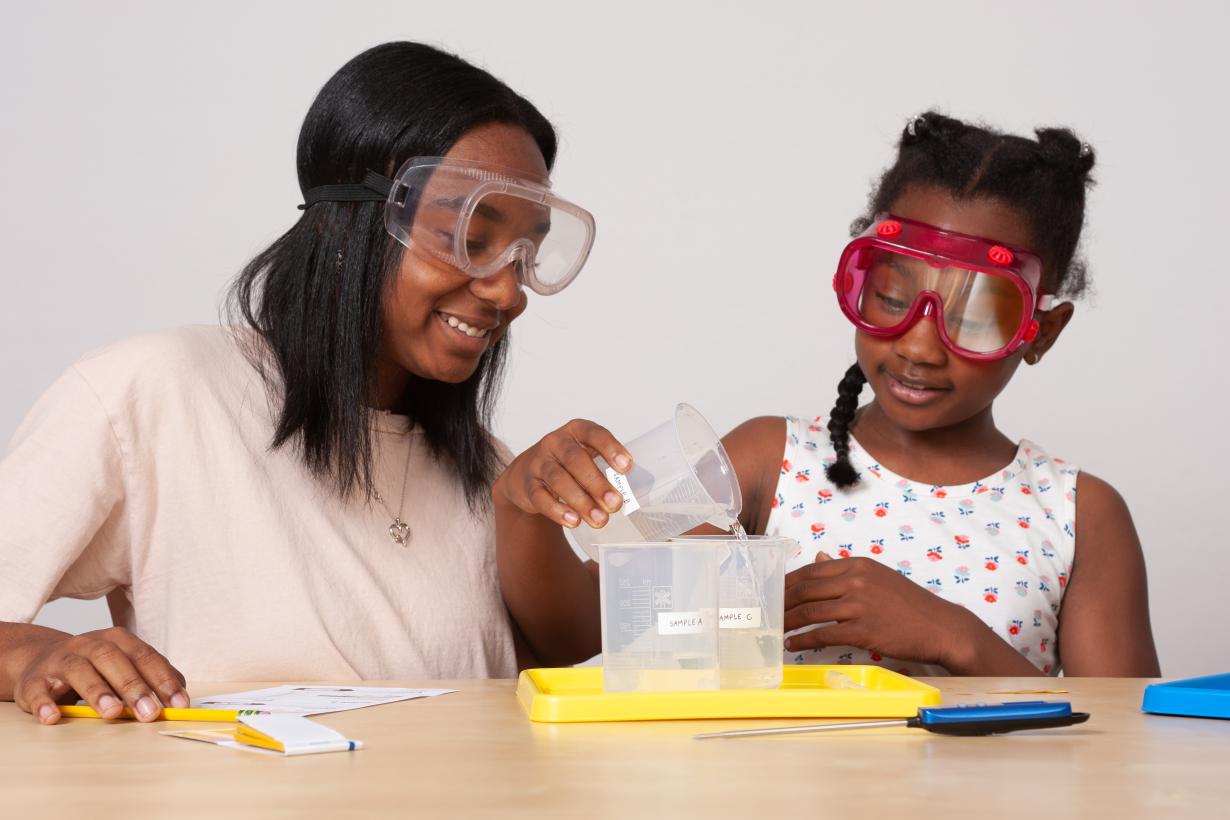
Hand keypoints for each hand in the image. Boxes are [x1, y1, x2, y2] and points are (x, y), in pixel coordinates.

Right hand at [12, 627, 189, 724]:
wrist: (41, 660)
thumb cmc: (95, 667)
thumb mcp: (124, 666)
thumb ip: (151, 678)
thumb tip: (181, 696)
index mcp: (118, 641)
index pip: (145, 657)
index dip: (163, 680)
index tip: (179, 704)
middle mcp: (90, 645)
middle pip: (114, 659)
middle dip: (134, 686)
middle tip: (149, 712)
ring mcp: (60, 660)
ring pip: (79, 670)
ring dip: (96, 691)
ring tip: (111, 713)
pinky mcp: (33, 680)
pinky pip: (37, 691)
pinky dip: (44, 704)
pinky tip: (53, 717)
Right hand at [494, 419, 632, 528]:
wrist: (525, 475)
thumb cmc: (567, 465)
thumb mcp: (585, 457)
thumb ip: (604, 471)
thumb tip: (625, 499)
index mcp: (577, 431)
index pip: (595, 434)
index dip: (611, 449)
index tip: (626, 467)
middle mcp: (556, 442)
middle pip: (576, 460)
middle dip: (597, 483)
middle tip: (615, 504)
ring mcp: (539, 462)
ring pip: (559, 480)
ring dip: (581, 501)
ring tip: (599, 519)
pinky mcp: (528, 484)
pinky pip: (541, 497)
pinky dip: (558, 511)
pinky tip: (574, 521)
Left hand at [783, 553, 979, 666]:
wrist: (941, 627)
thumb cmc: (910, 605)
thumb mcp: (878, 578)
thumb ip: (847, 570)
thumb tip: (819, 558)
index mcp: (859, 565)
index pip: (812, 570)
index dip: (788, 582)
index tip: (774, 591)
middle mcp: (857, 581)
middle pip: (806, 589)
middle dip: (782, 601)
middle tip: (768, 612)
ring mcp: (859, 605)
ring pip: (810, 612)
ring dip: (789, 622)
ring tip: (776, 629)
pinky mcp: (863, 630)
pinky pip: (823, 634)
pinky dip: (804, 640)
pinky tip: (793, 644)